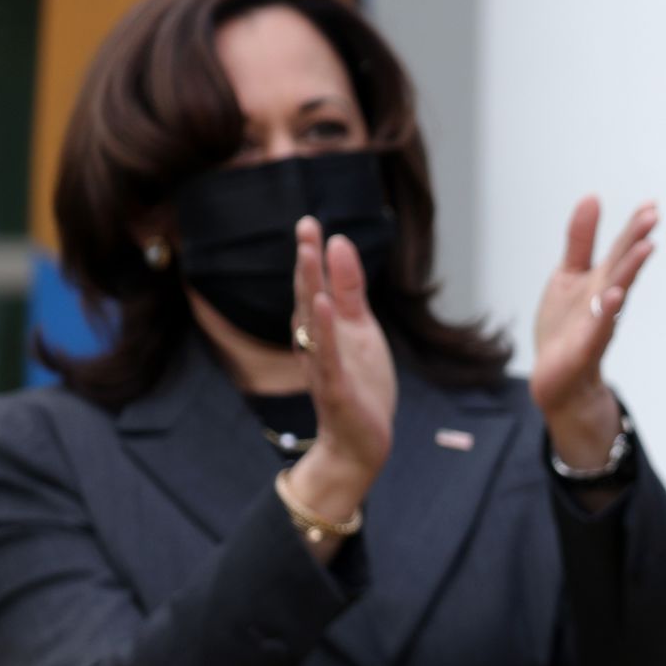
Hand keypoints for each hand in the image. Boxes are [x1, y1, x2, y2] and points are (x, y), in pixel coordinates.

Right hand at [284, 217, 396, 530]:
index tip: (309, 222)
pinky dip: (323, 332)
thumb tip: (338, 242)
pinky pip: (327, 357)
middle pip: (307, 298)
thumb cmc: (359, 383)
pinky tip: (321, 307)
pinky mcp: (336, 389)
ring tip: (308, 254)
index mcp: (322, 329)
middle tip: (304, 226)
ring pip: (311, 324)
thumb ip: (348, 289)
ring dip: (309, 288)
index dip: (311, 255)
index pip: (313, 286)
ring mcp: (323, 366)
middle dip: (306, 263)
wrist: (361, 444)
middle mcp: (316, 344)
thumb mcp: (359, 329)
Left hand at [530, 197, 656, 464]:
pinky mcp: (585, 348)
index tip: (651, 205)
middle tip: (652, 216)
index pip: (621, 249)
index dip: (634, 227)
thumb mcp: (568, 275)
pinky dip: (607, 312)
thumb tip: (592, 197)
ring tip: (644, 247)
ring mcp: (598, 322)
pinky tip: (613, 296)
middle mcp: (605, 298)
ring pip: (617, 292)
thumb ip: (581, 240)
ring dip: (631, 270)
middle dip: (636, 241)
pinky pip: (598, 328)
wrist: (555, 377)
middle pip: (623, 266)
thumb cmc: (565, 326)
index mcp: (602, 279)